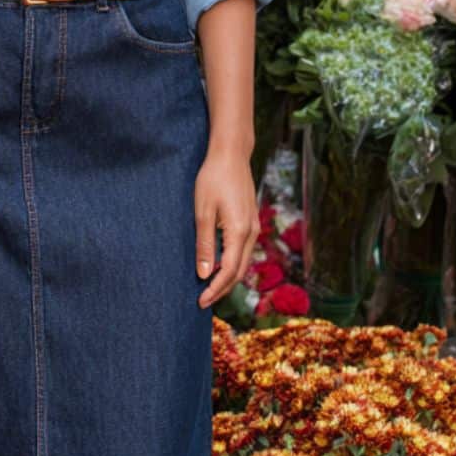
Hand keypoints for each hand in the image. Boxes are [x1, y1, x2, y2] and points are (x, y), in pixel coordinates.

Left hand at [194, 147, 259, 307]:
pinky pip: (243, 251)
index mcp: (239, 231)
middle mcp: (251, 232)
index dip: (216, 289)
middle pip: (239, 271)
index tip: (201, 301)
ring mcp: (253, 227)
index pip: (229, 270)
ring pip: (243, 262)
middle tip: (203, 301)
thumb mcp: (202, 212)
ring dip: (227, 278)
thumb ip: (205, 244)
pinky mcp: (250, 221)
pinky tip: (218, 266)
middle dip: (222, 289)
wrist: (231, 155)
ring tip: (209, 289)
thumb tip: (204, 274)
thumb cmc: (213, 179)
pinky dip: (232, 264)